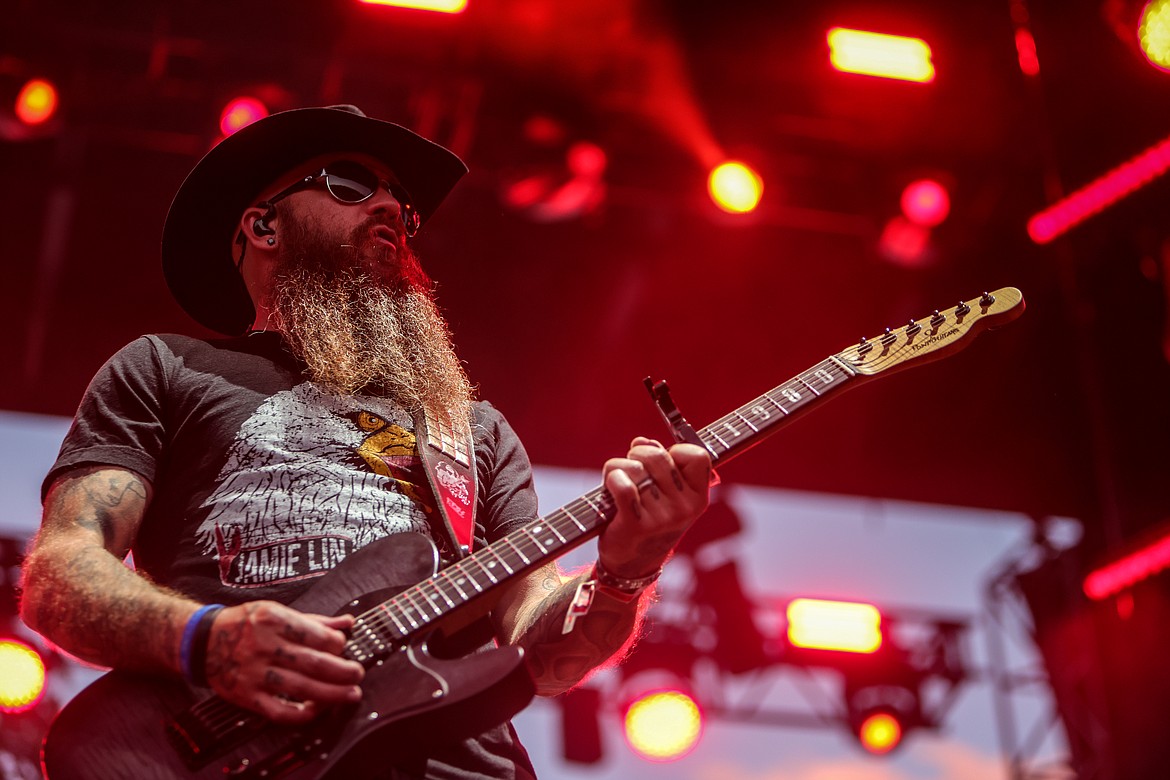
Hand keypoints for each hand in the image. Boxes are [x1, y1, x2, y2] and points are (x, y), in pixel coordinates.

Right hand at [203, 601, 364, 724]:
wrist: (203, 642)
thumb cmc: (245, 624)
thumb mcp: (276, 611)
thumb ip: (314, 620)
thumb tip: (347, 622)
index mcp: (273, 620)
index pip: (316, 635)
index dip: (337, 644)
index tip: (344, 648)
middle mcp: (264, 646)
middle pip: (313, 663)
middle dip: (342, 671)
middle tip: (357, 675)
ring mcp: (255, 673)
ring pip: (301, 687)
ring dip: (331, 694)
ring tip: (351, 694)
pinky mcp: (247, 696)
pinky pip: (278, 710)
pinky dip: (301, 714)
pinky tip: (317, 710)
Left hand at [598, 437, 710, 578]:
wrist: (633, 564)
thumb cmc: (649, 519)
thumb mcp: (666, 494)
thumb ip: (659, 462)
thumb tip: (642, 441)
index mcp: (699, 498)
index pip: (698, 455)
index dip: (675, 451)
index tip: (664, 460)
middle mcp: (685, 508)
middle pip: (658, 456)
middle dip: (637, 454)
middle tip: (631, 466)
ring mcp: (662, 518)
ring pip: (635, 469)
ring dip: (618, 467)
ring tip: (617, 479)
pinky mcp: (637, 524)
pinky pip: (623, 486)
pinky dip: (612, 479)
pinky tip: (610, 486)